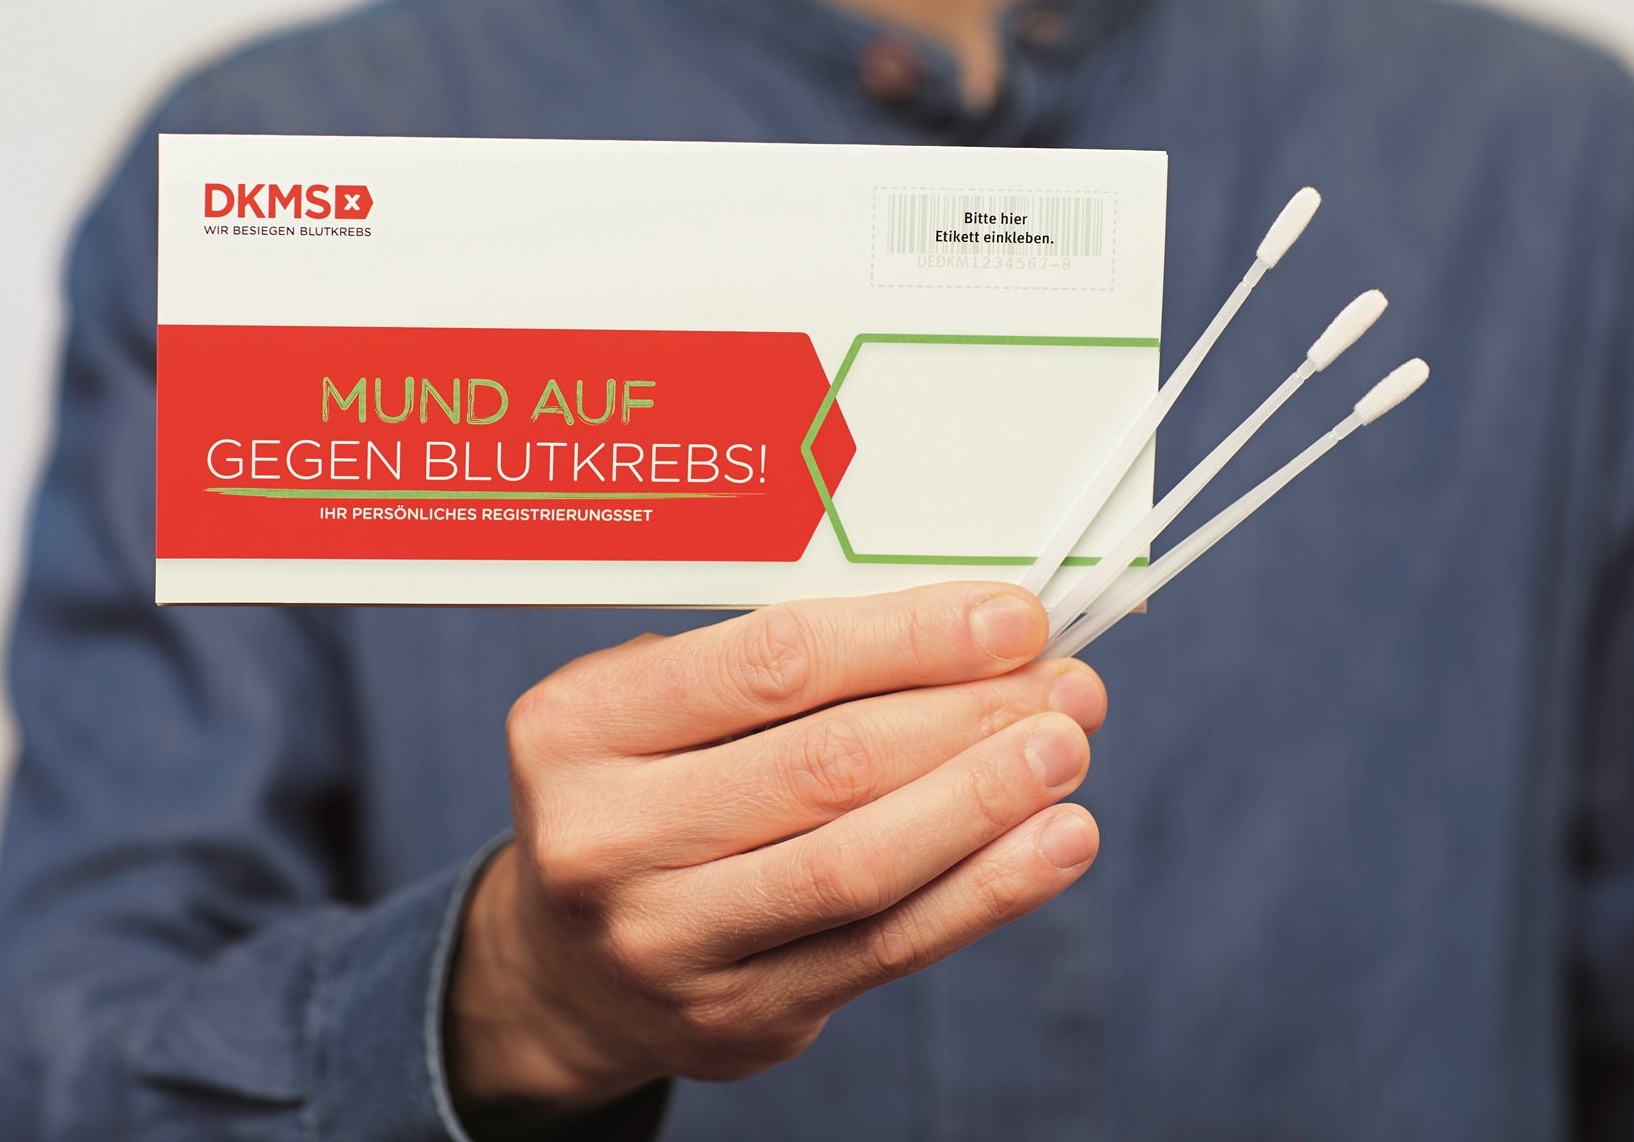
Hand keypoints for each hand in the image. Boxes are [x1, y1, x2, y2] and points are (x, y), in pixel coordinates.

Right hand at [444, 583, 1105, 1116]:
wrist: (566, 967)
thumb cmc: (636, 792)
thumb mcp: (645, 705)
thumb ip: (768, 666)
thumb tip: (966, 629)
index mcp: (574, 727)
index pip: (769, 662)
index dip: (908, 637)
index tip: (1009, 618)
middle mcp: (603, 839)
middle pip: (826, 765)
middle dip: (966, 715)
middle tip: (1064, 683)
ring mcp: (666, 942)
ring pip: (860, 864)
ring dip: (986, 801)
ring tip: (1067, 752)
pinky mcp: (738, 1016)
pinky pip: (886, 946)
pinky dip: (987, 892)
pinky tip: (1055, 843)